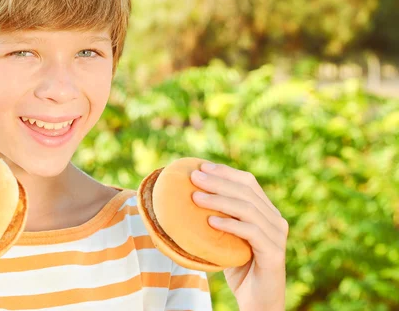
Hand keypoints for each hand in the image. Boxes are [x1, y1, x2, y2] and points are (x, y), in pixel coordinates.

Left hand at [189, 162, 287, 310]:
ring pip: (247, 209)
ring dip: (219, 200)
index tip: (202, 167)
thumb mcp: (226, 239)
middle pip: (246, 191)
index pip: (248, 182)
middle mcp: (276, 220)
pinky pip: (251, 232)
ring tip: (195, 197)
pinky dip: (230, 224)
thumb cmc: (239, 268)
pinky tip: (210, 222)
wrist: (258, 301)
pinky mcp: (274, 252)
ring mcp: (277, 235)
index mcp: (267, 212)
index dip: (225, 172)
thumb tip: (187, 199)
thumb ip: (216, 219)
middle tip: (194, 177)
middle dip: (218, 181)